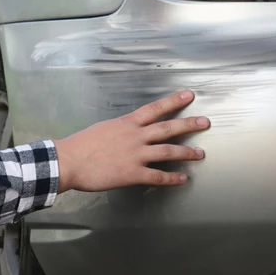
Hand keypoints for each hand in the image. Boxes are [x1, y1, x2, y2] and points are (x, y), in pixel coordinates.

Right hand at [53, 90, 209, 192]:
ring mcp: (136, 155)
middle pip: (168, 128)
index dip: (174, 101)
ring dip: (187, 153)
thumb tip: (128, 131)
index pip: (155, 108)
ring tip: (200, 154)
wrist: (70, 160)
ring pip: (168, 151)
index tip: (189, 95)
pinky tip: (183, 179)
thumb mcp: (103, 128)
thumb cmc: (81, 144)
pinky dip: (172, 178)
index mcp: (127, 123)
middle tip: (205, 122)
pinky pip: (157, 176)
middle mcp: (136, 136)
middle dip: (189, 124)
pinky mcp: (133, 173)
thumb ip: (120, 130)